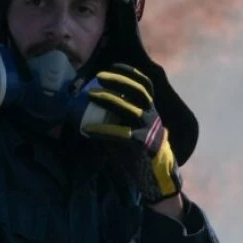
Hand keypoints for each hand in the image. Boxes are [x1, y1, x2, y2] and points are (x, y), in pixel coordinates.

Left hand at [80, 64, 182, 203]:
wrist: (155, 178)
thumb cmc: (137, 152)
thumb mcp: (130, 130)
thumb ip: (116, 118)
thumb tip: (86, 105)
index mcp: (151, 110)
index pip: (145, 85)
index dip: (130, 72)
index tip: (112, 65)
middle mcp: (153, 116)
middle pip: (139, 91)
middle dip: (119, 80)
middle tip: (99, 76)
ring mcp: (149, 130)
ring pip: (130, 109)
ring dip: (109, 100)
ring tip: (91, 94)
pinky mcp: (144, 145)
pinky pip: (121, 134)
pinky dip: (102, 130)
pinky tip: (86, 130)